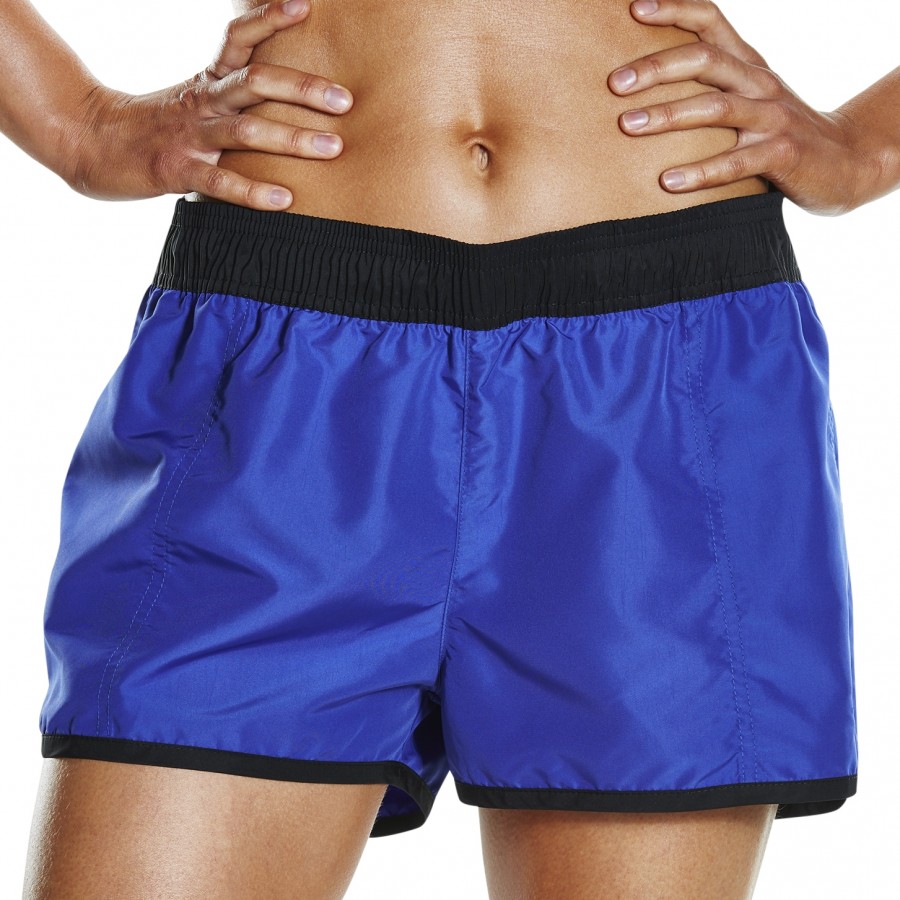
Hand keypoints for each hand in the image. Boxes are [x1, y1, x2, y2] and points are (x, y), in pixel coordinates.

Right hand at [63, 0, 352, 209]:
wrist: (91, 143)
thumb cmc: (159, 125)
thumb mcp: (198, 99)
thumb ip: (238, 95)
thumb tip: (288, 91)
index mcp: (209, 80)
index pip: (240, 38)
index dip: (269, 18)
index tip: (305, 5)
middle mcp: (203, 102)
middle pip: (256, 82)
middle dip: (303, 89)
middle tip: (345, 100)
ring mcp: (190, 135)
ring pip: (246, 131)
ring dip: (293, 138)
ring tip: (333, 147)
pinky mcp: (177, 170)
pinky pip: (220, 182)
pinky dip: (253, 192)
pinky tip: (285, 200)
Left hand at [607, 0, 868, 215]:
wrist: (845, 162)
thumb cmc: (779, 132)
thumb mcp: (750, 98)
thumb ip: (711, 88)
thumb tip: (649, 85)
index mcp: (748, 65)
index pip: (711, 22)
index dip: (674, 10)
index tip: (633, 8)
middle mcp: (759, 83)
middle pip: (705, 60)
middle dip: (656, 68)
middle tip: (615, 83)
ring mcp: (772, 118)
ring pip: (716, 107)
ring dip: (668, 114)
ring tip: (627, 125)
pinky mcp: (782, 155)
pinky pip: (735, 162)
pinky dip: (700, 172)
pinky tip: (667, 182)